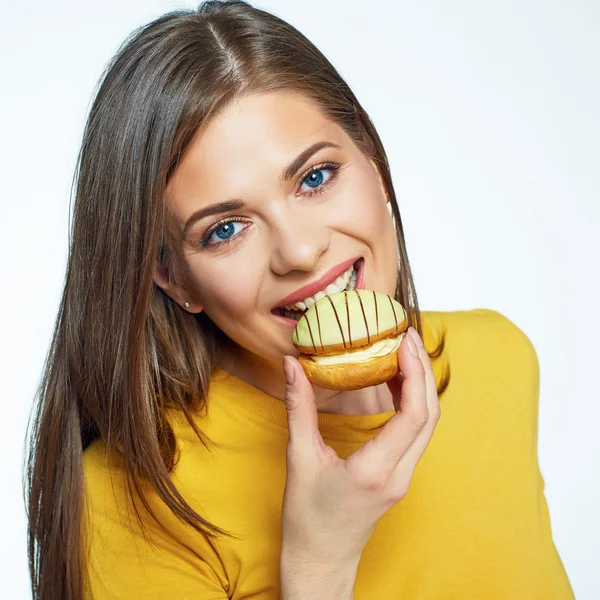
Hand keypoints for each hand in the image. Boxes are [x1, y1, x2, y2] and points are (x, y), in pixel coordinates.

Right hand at [280, 327, 440, 571]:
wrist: (321, 561)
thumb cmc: (307, 518)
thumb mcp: (299, 458)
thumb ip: (299, 408)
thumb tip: (293, 365)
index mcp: (376, 470)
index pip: (413, 414)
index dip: (414, 373)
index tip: (403, 341)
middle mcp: (399, 474)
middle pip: (429, 415)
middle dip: (423, 371)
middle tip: (405, 337)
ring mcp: (404, 478)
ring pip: (427, 425)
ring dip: (420, 386)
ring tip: (402, 353)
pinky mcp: (400, 477)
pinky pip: (416, 434)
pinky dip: (412, 403)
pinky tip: (395, 384)